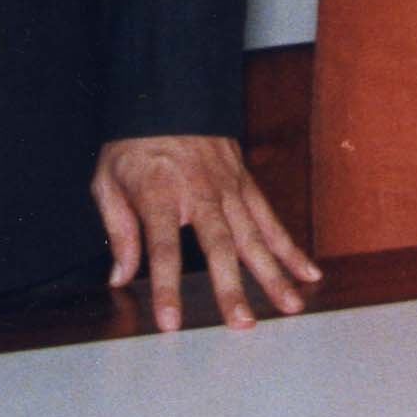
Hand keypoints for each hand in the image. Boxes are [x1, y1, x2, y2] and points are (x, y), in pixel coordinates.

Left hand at [91, 135, 319, 330]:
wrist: (167, 92)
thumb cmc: (134, 143)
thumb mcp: (108, 180)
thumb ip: (119, 230)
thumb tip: (120, 278)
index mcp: (160, 193)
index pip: (163, 248)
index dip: (166, 286)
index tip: (170, 322)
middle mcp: (200, 192)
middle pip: (219, 246)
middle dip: (232, 287)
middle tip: (242, 323)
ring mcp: (229, 187)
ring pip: (254, 236)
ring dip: (274, 273)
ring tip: (290, 306)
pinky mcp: (246, 184)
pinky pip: (271, 219)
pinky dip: (291, 247)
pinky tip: (308, 273)